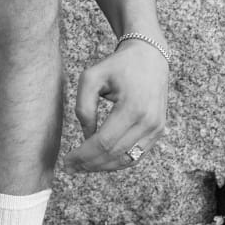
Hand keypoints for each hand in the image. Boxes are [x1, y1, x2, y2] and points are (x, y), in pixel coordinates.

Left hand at [63, 40, 168, 173]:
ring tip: (82, 166)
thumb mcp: (92, 77)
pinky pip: (136, 155)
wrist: (149, 56)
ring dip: (103, 167)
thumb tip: (86, 136)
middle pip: (115, 155)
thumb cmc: (117, 65)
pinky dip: (117, 161)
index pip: (104, 143)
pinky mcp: (158, 131)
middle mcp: (148, 122)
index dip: (83, 156)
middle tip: (70, 167)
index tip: (67, 161)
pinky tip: (100, 160)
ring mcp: (156, 129)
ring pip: (127, 160)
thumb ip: (84, 106)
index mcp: (132, 108)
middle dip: (90, 165)